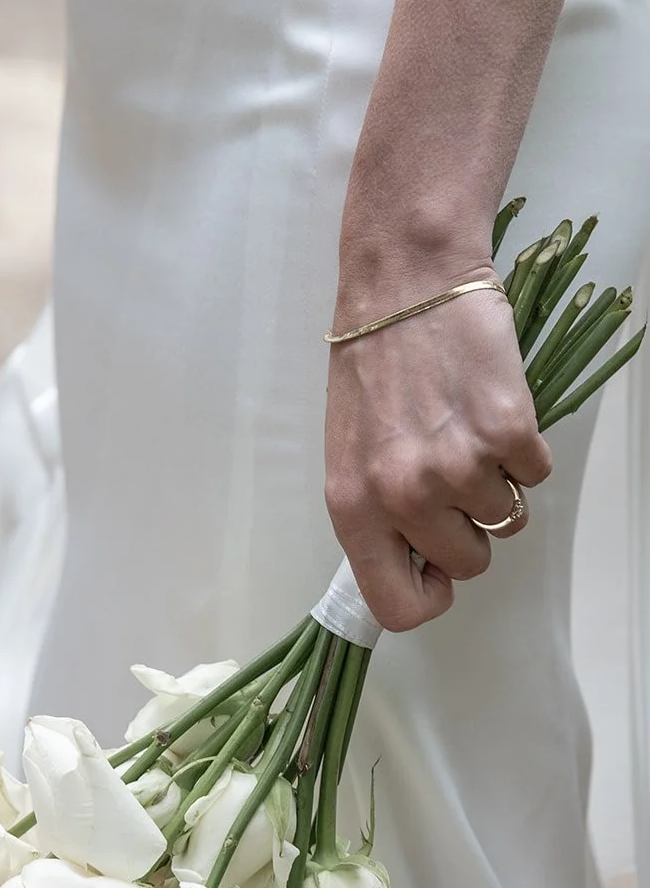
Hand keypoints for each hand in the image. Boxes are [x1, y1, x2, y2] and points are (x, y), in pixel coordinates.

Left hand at [323, 258, 552, 632]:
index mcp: (354, 508)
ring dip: (497, 482)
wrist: (407, 281)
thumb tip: (417, 568)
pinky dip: (524, 448)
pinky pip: (536, 474)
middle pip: (467, 564)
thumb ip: (377, 515)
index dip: (427, 593)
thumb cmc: (373, 365)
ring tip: (467, 430)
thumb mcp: (350, 452)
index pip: (396, 606)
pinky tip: (492, 408)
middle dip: (470, 528)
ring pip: (506, 517)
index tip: (436, 566)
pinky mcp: (507, 431)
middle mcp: (403, 495)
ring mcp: (458, 465)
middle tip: (454, 474)